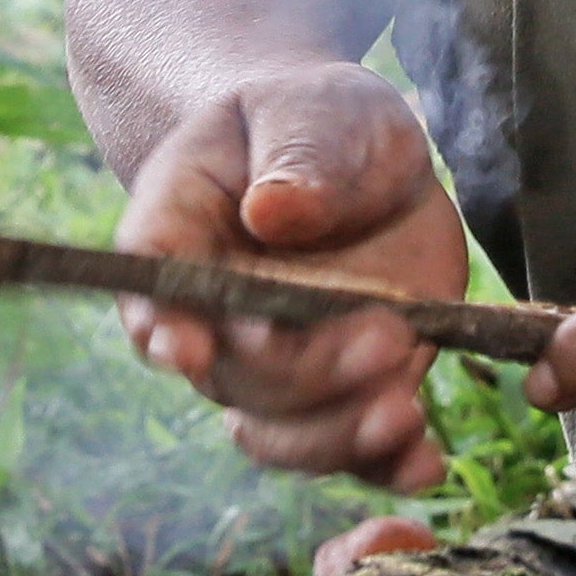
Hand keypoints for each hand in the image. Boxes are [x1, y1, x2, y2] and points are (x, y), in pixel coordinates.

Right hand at [113, 67, 473, 490]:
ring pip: (281, 431)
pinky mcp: (341, 387)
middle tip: (386, 336)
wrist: (345, 149)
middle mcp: (212, 316)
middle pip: (233, 373)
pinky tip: (423, 463)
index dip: (163, 324)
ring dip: (338, 435)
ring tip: (404, 412)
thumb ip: (299, 154)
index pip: (152, 282)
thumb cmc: (312, 118)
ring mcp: (275, 362)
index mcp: (178, 229)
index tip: (190, 349)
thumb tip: (273, 214)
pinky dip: (383, 467)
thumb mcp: (315, 108)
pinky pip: (348, 451)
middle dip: (306, 371)